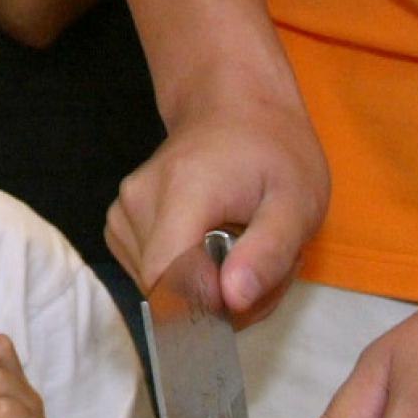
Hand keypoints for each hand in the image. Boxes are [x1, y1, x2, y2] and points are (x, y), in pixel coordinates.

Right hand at [106, 92, 330, 319]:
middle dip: (221, 301)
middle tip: (265, 270)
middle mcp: (138, 200)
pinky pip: (150, 275)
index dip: (208, 308)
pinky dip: (186, 279)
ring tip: (243, 254)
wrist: (233, 109)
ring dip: (207, 292)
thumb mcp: (298, 202)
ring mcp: (122, 211)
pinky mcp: (120, 223)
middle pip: (167, 290)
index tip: (252, 295)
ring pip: (159, 289)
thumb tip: (231, 302)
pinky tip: (214, 251)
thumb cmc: (272, 152)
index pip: (167, 278)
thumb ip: (268, 253)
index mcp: (182, 191)